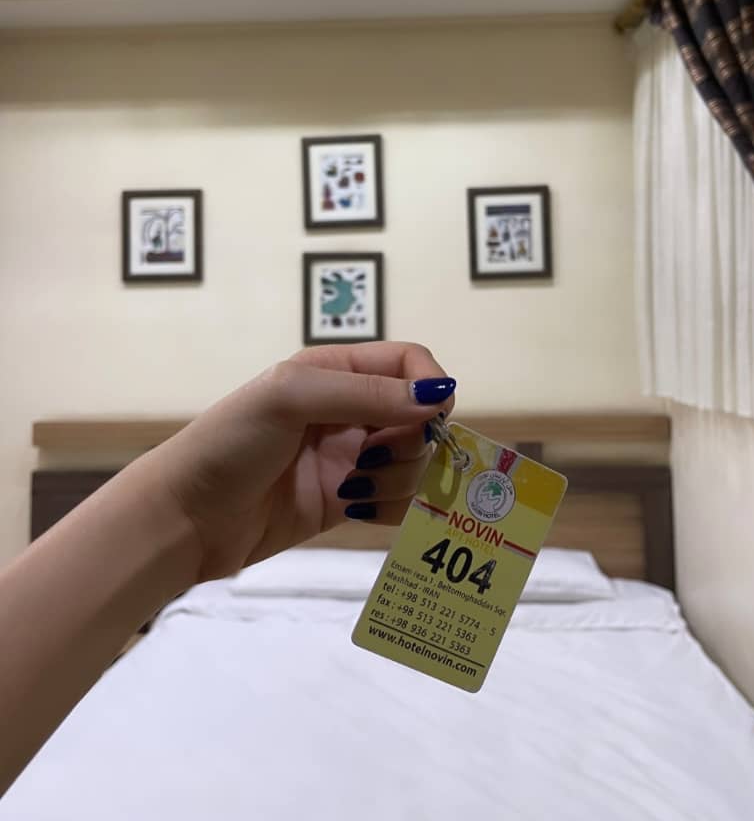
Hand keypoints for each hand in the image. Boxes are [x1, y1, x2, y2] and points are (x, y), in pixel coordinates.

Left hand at [143, 342, 455, 581]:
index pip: (408, 363)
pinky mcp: (346, 502)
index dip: (429, 385)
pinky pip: (396, 501)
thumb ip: (364, 392)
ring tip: (356, 490)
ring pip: (414, 461)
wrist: (186, 518)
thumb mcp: (291, 397)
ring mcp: (349, 458)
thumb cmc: (229, 443)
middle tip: (375, 458)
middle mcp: (348, 410)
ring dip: (401, 478)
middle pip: (420, 416)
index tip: (430, 417)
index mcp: (335, 371)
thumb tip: (438, 396)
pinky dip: (394, 508)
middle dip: (414, 440)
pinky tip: (359, 512)